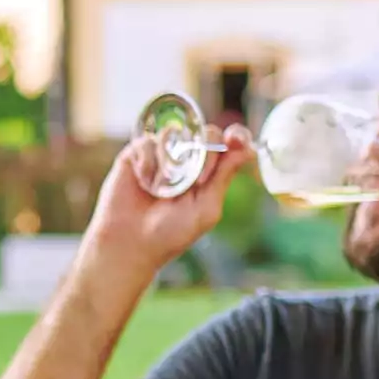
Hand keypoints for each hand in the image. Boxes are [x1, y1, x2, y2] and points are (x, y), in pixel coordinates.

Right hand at [79, 123, 253, 288]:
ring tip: (163, 190)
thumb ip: (224, 178)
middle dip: (205, 153)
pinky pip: (148, 141)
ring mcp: (161, 155)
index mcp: (208, 173)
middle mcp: (186, 161)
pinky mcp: (136, 154)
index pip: (228, 144)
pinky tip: (144, 183)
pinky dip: (149, 163)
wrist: (130, 244)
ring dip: (172, 163)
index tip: (236, 139)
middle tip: (198, 181)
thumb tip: (248, 150)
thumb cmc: (170, 235)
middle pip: (206, 133)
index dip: (236, 136)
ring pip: (175, 135)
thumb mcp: (206, 209)